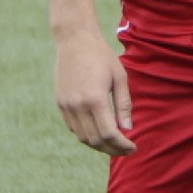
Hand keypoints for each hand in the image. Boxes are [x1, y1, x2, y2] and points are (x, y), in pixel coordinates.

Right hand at [53, 32, 136, 154]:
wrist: (75, 41)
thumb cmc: (102, 56)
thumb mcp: (120, 77)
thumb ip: (123, 105)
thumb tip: (127, 129)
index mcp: (95, 99)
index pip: (108, 134)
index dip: (121, 145)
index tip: (133, 148)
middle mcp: (77, 106)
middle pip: (94, 140)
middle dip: (112, 149)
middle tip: (126, 150)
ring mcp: (66, 106)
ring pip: (82, 137)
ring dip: (98, 145)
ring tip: (115, 144)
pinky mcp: (60, 103)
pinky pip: (73, 127)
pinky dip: (86, 134)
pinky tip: (99, 132)